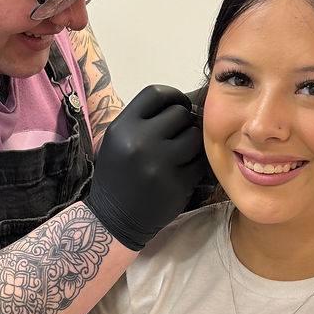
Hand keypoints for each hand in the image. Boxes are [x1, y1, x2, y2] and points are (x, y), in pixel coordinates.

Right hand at [83, 85, 204, 249]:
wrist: (114, 219)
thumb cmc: (118, 176)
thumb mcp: (117, 141)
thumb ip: (142, 121)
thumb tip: (182, 103)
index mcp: (122, 128)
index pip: (156, 94)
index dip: (172, 96)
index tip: (178, 105)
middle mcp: (140, 142)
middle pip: (180, 113)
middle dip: (183, 122)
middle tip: (178, 134)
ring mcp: (160, 164)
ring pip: (195, 136)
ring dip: (192, 142)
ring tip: (181, 153)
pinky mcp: (177, 183)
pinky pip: (199, 162)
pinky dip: (195, 165)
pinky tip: (182, 171)